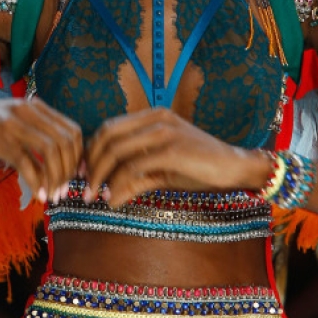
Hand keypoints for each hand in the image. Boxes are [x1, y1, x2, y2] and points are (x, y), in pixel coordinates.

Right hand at [0, 96, 82, 203]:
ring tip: (52, 195)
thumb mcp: (13, 123)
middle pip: (65, 141)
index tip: (76, 177)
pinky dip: (36, 182)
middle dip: (69, 170)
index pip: (72, 130)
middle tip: (64, 191)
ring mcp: (13, 123)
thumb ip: (34, 135)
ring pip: (50, 151)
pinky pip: (26, 163)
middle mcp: (28, 111)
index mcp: (36, 107)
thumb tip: (56, 163)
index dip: (79, 156)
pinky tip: (38, 196)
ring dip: (55, 178)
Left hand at [83, 107, 272, 206]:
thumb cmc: (199, 168)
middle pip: (107, 137)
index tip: (82, 174)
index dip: (91, 152)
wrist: (234, 168)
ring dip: (101, 178)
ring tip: (96, 198)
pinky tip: (116, 201)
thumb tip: (108, 197)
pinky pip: (134, 167)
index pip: (108, 128)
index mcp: (152, 116)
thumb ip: (135, 178)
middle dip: (91, 165)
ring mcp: (164, 132)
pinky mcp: (172, 150)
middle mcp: (155, 119)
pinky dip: (119, 186)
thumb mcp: (162, 171)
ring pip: (117, 152)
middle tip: (84, 190)